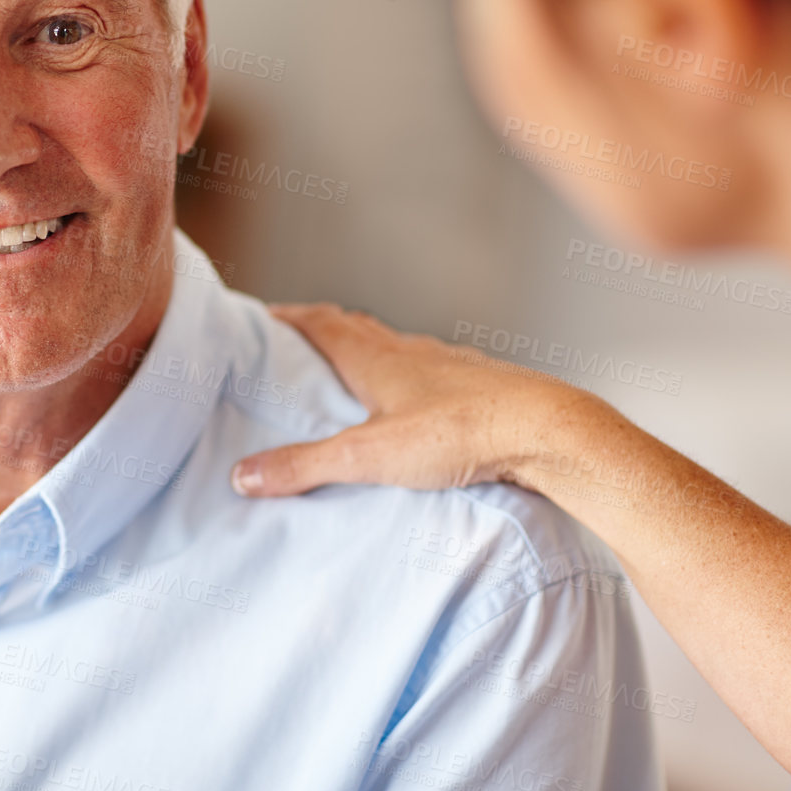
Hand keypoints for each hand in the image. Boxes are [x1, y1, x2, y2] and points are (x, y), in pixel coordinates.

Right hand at [230, 303, 612, 496]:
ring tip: (354, 375)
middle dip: (325, 331)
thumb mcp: (369, 456)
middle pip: (359, 329)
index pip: (322, 324)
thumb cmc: (459, 433)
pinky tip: (419, 406)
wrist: (548, 430)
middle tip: (299, 340)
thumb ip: (305, 466)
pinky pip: (435, 375)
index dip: (290, 318)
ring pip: (400, 351)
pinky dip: (413, 380)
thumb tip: (242, 475)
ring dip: (371, 354)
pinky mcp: (482, 387)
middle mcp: (411, 352)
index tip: (264, 315)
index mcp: (377, 358)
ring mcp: (450, 366)